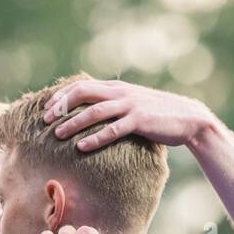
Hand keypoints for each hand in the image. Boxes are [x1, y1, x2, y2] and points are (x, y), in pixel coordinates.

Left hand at [44, 78, 216, 152]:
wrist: (188, 118)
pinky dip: (95, 138)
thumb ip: (114, 105)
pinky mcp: (139, 121)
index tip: (47, 109)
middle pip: (83, 94)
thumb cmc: (157, 115)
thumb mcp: (133, 104)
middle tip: (46, 121)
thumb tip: (93, 115)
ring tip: (57, 135)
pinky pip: (112, 130)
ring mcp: (130, 106)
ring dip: (73, 123)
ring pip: (94, 112)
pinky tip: (81, 147)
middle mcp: (120, 93)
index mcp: (116, 88)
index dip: (62, 96)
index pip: (82, 86)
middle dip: (62, 106)